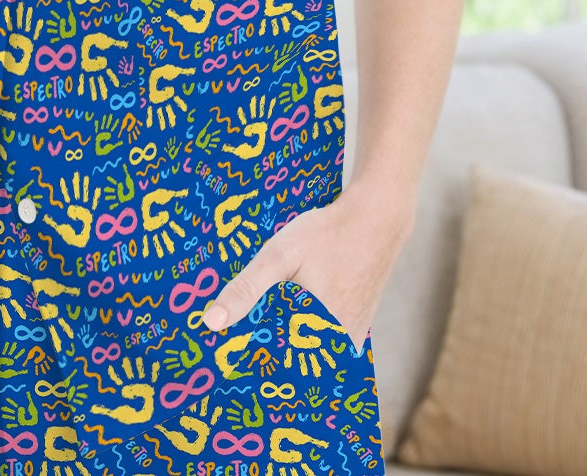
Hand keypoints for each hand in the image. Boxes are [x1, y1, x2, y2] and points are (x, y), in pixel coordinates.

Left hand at [200, 180, 412, 355]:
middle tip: (238, 336)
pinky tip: (290, 309)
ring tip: (262, 319)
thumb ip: (247, 288)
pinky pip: (324, 338)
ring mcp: (351, 337)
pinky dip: (305, 329)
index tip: (228, 356)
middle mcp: (340, 345)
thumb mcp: (279, 255)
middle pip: (294, 360)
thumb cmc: (327, 234)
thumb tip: (211, 323)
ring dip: (286, 338)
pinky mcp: (356, 326)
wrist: (375, 218)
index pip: (278, 369)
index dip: (251, 362)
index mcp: (321, 335)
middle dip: (267, 350)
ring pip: (310, 349)